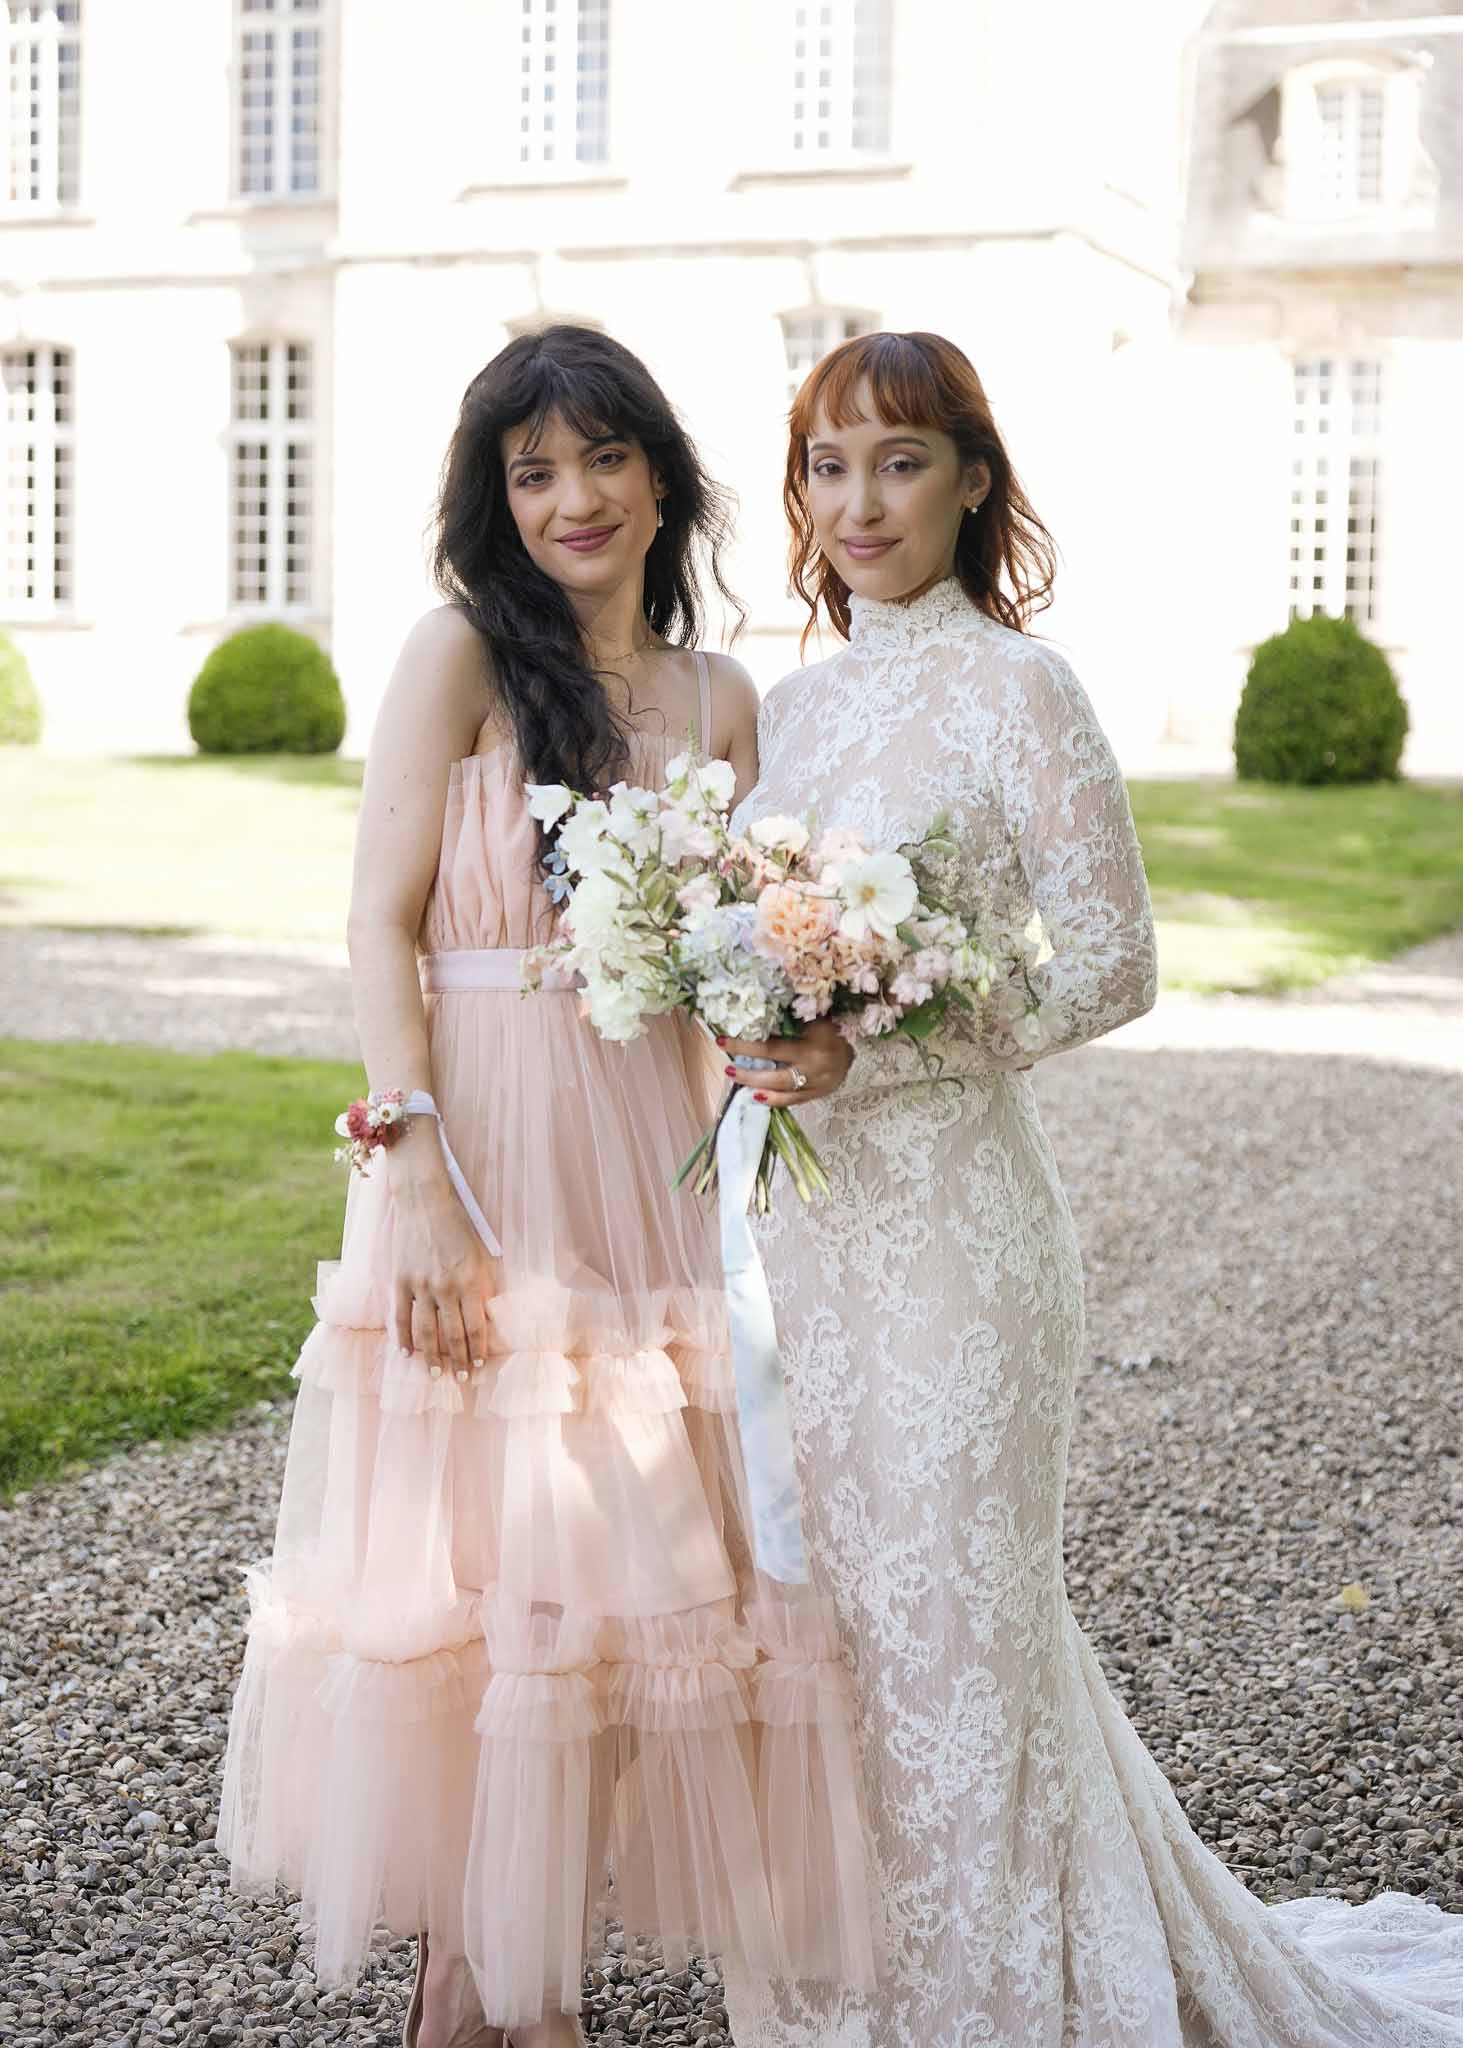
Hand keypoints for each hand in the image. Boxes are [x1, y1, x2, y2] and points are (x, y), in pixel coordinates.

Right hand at [388, 1170, 498, 1379]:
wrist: (424, 1200)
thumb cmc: (458, 1225)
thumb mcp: (478, 1254)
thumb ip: (480, 1286)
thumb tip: (481, 1316)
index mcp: (470, 1281)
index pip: (475, 1326)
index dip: (478, 1350)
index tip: (480, 1365)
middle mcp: (445, 1288)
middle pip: (452, 1335)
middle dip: (459, 1361)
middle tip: (462, 1379)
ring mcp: (420, 1286)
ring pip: (426, 1332)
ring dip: (431, 1357)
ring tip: (435, 1374)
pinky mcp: (400, 1281)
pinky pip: (400, 1317)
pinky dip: (403, 1338)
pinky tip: (406, 1353)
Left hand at [717, 1017, 852, 1107]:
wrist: (856, 1046)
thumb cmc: (830, 1028)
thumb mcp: (811, 1019)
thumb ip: (786, 1022)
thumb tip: (751, 1020)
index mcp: (811, 1045)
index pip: (771, 1048)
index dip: (745, 1046)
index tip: (723, 1042)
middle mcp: (814, 1068)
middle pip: (775, 1075)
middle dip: (748, 1074)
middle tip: (728, 1069)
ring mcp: (817, 1084)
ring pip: (783, 1091)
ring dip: (757, 1087)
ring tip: (738, 1082)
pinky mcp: (819, 1094)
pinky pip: (794, 1101)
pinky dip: (775, 1100)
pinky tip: (757, 1097)